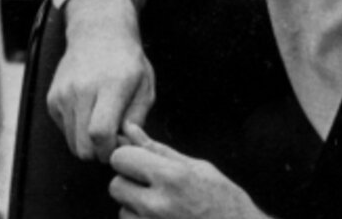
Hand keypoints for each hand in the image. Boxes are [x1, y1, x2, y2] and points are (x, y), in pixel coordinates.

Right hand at [46, 0, 155, 162]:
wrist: (98, 33)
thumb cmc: (127, 62)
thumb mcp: (145, 86)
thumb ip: (137, 119)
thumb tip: (124, 143)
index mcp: (110, 86)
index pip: (100, 133)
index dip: (110, 150)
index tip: (121, 144)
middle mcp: (81, 90)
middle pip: (83, 146)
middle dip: (100, 152)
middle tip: (113, 139)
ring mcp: (63, 94)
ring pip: (72, 143)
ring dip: (88, 142)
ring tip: (102, 123)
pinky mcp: (52, 99)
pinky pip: (65, 130)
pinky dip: (77, 130)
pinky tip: (89, 112)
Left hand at [109, 123, 267, 218]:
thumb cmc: (225, 201)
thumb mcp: (198, 168)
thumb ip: (158, 150)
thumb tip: (129, 130)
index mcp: (172, 177)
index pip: (120, 158)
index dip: (129, 158)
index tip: (142, 163)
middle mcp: (158, 204)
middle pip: (115, 185)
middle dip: (129, 183)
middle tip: (154, 187)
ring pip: (122, 210)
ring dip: (136, 209)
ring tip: (165, 209)